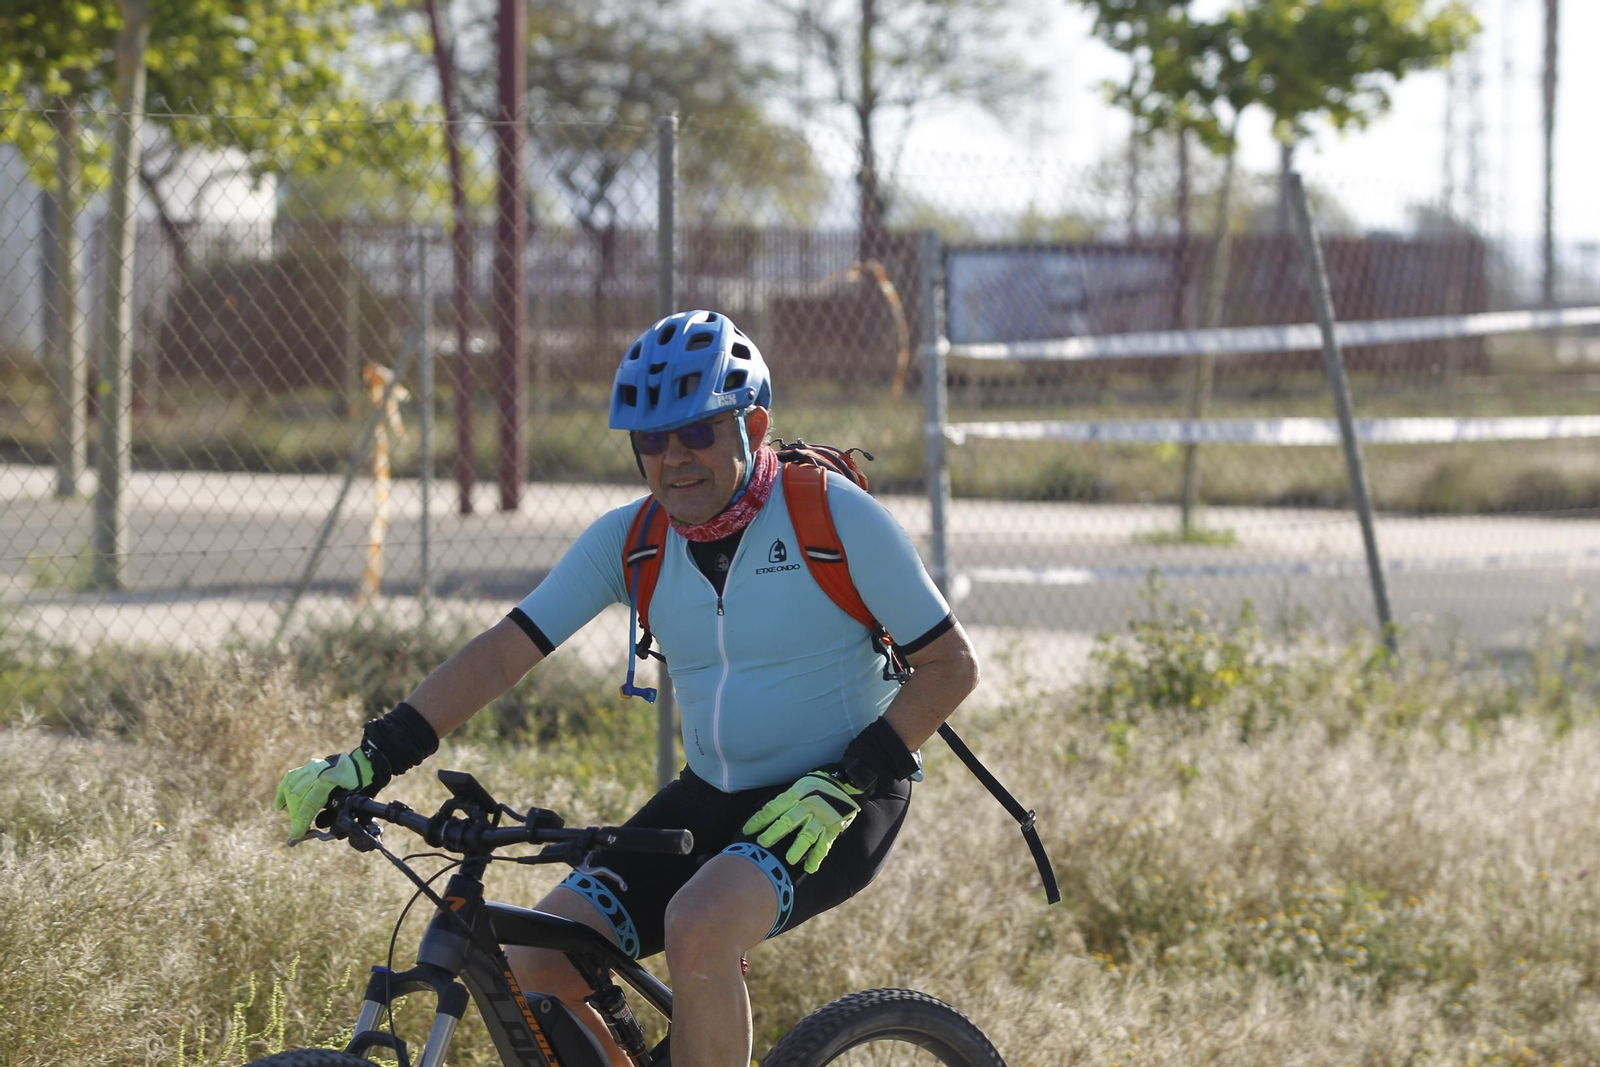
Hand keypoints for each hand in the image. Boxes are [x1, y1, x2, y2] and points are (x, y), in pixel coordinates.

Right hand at [273, 748, 380, 841]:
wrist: (365, 765)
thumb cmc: (361, 785)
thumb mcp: (353, 801)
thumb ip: (336, 814)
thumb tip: (317, 827)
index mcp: (329, 779)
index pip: (309, 803)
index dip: (301, 821)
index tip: (296, 834)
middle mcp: (318, 771)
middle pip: (297, 796)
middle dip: (296, 816)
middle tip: (299, 829)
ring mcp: (312, 766)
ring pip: (291, 787)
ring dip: (291, 806)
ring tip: (295, 820)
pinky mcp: (309, 766)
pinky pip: (291, 778)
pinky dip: (283, 791)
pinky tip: (280, 805)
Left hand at [742, 770, 862, 873]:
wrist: (845, 781)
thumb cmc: (815, 786)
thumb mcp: (798, 787)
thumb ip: (784, 801)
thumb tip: (763, 817)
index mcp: (795, 795)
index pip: (774, 808)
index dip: (760, 819)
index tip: (747, 831)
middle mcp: (807, 805)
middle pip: (789, 820)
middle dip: (775, 832)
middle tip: (762, 844)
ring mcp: (821, 817)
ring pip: (808, 834)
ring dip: (798, 847)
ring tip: (789, 860)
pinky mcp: (833, 827)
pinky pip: (825, 843)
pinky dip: (818, 856)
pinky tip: (810, 868)